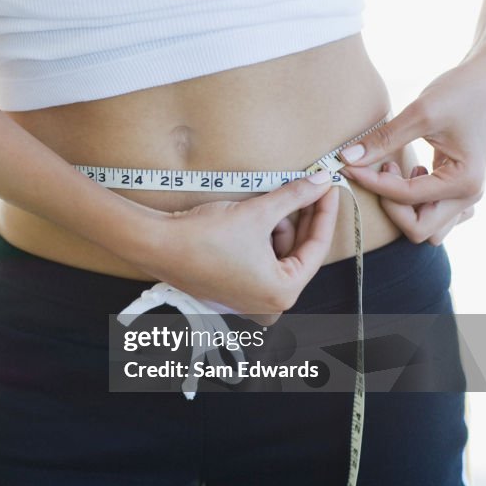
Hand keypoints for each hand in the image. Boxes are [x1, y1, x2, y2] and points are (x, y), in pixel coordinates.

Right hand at [130, 172, 340, 323]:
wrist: (158, 245)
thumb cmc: (205, 236)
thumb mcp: (258, 212)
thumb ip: (294, 197)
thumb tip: (319, 182)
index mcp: (282, 292)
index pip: (316, 248)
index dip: (323, 213)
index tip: (328, 188)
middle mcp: (269, 303)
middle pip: (298, 254)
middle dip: (301, 220)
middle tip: (308, 189)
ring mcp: (249, 299)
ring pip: (278, 257)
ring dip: (279, 228)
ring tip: (273, 201)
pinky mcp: (233, 291)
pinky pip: (260, 263)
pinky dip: (262, 240)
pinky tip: (256, 217)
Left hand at [338, 46, 485, 244]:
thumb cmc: (461, 92)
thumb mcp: (420, 113)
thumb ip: (383, 140)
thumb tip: (346, 158)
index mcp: (465, 181)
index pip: (407, 198)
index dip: (373, 184)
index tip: (349, 166)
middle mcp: (469, 196)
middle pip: (419, 230)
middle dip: (391, 208)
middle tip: (378, 172)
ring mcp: (466, 196)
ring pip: (427, 227)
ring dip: (403, 209)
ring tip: (396, 171)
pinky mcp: (457, 189)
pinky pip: (433, 214)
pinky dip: (414, 204)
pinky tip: (409, 173)